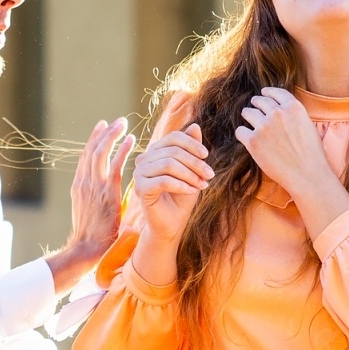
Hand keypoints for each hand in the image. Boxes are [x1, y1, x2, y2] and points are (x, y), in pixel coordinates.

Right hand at [48, 119, 136, 291]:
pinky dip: (122, 151)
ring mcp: (93, 186)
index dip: (94, 141)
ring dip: (112, 136)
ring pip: (100, 152)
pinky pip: (115, 166)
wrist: (86, 249)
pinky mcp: (106, 192)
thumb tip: (106, 192)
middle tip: (115, 121)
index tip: (102, 128)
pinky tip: (131, 141)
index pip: (86, 157)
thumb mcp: (90, 212)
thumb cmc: (91, 236)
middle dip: (103, 133)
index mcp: (79, 185)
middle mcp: (83, 182)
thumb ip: (96, 198)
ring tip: (123, 124)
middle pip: (91, 150)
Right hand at [132, 124, 213, 242]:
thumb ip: (192, 150)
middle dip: (195, 163)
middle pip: (173, 151)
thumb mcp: (191, 171)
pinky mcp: (140, 188)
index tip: (207, 156)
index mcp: (155, 152)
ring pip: (168, 164)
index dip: (192, 144)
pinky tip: (192, 191)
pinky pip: (163, 180)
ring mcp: (139, 173)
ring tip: (202, 185)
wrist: (172, 224)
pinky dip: (181, 185)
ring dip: (190, 175)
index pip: (173, 137)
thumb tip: (195, 125)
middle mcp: (144, 159)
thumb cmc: (181, 197)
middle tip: (209, 175)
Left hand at [234, 88, 331, 196]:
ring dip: (247, 116)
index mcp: (293, 107)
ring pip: (247, 113)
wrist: (307, 174)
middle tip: (253, 108)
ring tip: (249, 121)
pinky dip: (242, 134)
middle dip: (256, 104)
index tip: (263, 93)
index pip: (276, 92)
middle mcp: (277, 113)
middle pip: (259, 101)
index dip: (268, 92)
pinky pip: (240, 131)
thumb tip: (279, 109)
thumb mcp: (307, 125)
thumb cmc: (311, 154)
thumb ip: (293, 114)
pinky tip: (246, 138)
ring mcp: (263, 126)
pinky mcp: (253, 141)